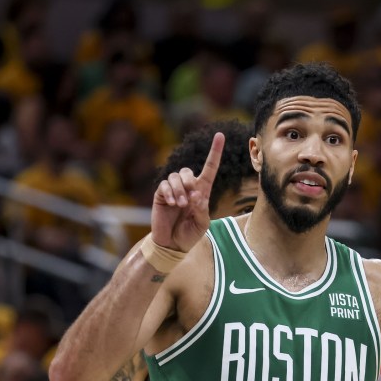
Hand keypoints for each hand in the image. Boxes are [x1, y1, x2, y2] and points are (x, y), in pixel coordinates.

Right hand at [151, 132, 223, 252]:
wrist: (172, 244)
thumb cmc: (190, 234)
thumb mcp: (202, 223)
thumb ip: (202, 209)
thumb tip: (196, 194)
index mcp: (202, 192)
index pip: (209, 168)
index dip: (215, 152)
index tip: (219, 136)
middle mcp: (187, 187)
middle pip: (187, 171)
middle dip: (189, 182)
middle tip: (189, 200)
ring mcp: (173, 190)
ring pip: (175, 177)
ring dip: (179, 190)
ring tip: (181, 205)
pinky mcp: (161, 195)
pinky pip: (164, 184)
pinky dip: (169, 192)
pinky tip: (172, 203)